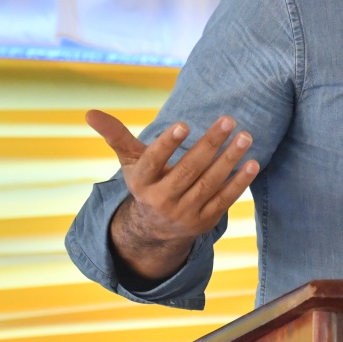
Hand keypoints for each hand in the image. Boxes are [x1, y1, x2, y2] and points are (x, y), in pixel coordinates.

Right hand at [87, 109, 258, 280]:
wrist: (155, 229)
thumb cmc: (148, 182)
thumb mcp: (131, 161)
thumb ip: (116, 136)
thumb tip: (89, 112)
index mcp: (143, 182)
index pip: (154, 161)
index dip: (168, 144)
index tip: (184, 124)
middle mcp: (162, 199)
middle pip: (188, 170)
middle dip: (209, 145)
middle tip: (228, 120)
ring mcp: (184, 213)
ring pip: (209, 184)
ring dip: (229, 160)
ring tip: (245, 136)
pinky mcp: (204, 221)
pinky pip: (224, 200)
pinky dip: (239, 183)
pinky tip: (252, 163)